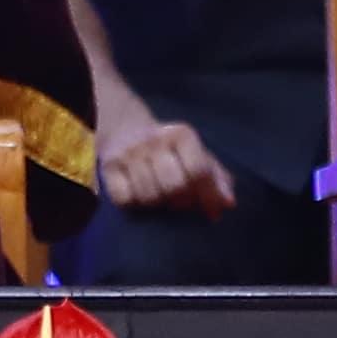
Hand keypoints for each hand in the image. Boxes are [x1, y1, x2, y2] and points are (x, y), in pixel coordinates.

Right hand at [92, 96, 233, 216]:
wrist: (124, 127)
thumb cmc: (170, 149)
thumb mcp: (196, 154)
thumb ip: (217, 177)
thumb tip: (228, 203)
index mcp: (181, 134)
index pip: (199, 170)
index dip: (208, 195)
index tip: (210, 210)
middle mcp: (154, 140)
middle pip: (175, 186)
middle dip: (181, 201)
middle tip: (179, 201)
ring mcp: (129, 153)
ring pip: (149, 196)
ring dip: (157, 204)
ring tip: (159, 196)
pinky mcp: (108, 167)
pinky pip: (124, 199)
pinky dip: (133, 204)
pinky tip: (138, 196)